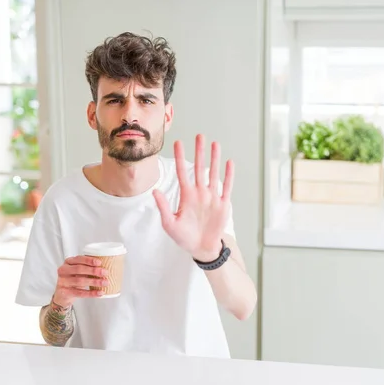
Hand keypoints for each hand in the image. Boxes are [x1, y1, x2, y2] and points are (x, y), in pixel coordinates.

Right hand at [52, 256, 108, 306]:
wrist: (62, 294)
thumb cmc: (74, 278)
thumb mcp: (78, 270)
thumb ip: (88, 266)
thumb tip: (106, 266)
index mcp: (68, 262)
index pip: (78, 259)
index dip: (89, 260)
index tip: (100, 262)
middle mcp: (63, 270)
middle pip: (79, 269)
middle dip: (93, 271)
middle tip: (105, 272)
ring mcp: (63, 282)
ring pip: (80, 281)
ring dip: (94, 282)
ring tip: (105, 282)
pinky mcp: (65, 292)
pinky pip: (80, 293)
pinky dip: (91, 293)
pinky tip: (100, 292)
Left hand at [153, 134, 233, 261]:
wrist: (202, 248)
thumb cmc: (184, 237)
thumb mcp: (170, 224)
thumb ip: (163, 207)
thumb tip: (155, 190)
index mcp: (186, 195)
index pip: (181, 172)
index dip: (180, 158)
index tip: (178, 143)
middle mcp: (199, 192)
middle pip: (198, 168)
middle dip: (199, 152)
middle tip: (199, 136)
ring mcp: (212, 197)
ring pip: (213, 173)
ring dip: (214, 159)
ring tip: (215, 144)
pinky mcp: (223, 204)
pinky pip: (226, 187)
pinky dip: (228, 176)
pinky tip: (229, 163)